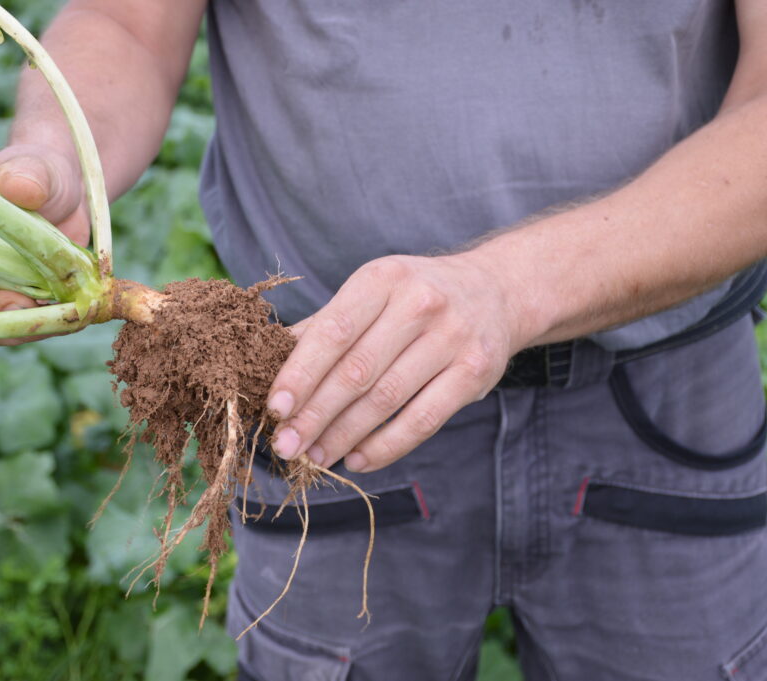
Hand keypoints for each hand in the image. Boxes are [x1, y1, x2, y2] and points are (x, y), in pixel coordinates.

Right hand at [0, 144, 86, 346]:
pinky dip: (39, 326)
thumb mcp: (36, 166)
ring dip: (10, 324)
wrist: (72, 195)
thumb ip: (26, 172)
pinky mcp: (13, 305)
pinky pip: (16, 330)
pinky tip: (64, 310)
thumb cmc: (39, 173)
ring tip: (47, 304)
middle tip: (17, 302)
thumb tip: (18, 186)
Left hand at [267, 254, 529, 472]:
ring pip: (386, 400)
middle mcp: (420, 304)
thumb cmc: (414, 296)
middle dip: (315, 415)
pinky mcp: (475, 372)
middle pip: (357, 371)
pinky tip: (357, 459)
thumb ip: (325, 326)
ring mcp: (452, 338)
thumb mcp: (372, 292)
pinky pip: (423, 420)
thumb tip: (269, 364)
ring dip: (344, 436)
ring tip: (315, 458)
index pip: (333, 332)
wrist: (497, 290)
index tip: (275, 409)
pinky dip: (385, 446)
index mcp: (382, 279)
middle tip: (286, 446)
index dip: (301, 374)